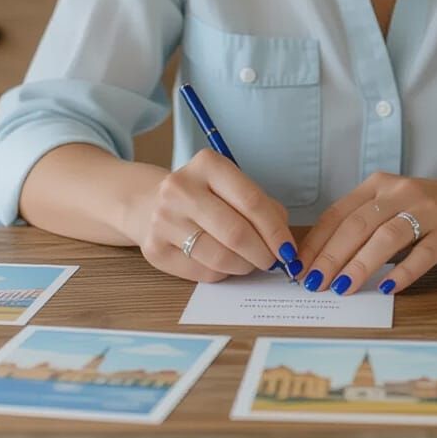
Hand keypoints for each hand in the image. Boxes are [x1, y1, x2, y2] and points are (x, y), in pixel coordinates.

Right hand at [125, 149, 300, 283]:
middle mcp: (181, 188)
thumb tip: (284, 242)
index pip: (251, 201)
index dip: (275, 230)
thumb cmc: (202, 194)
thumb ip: (260, 206)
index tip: (289, 249)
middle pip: (236, 232)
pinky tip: (225, 263)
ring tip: (251, 262)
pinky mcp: (155, 249)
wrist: (147, 202)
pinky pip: (202, 272)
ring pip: (220, 257)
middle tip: (273, 261)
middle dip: (263, 253)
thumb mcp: (230, 185)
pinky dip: (223, 273)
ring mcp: (163, 219)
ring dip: (245, 266)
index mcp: (207, 164)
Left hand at [295, 169, 436, 295]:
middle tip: (314, 284)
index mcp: (381, 185)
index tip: (299, 268)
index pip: (339, 213)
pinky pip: (424, 252)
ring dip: (359, 264)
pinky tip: (387, 287)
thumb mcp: (398, 206)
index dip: (317, 242)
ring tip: (342, 289)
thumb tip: (327, 258)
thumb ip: (368, 224)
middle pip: (357, 225)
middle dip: (331, 256)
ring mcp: (427, 210)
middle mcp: (401, 193)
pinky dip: (403, 270)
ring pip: (386, 237)